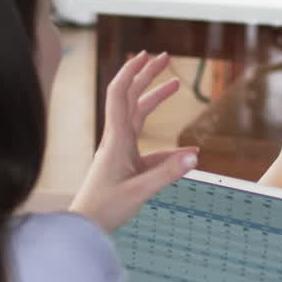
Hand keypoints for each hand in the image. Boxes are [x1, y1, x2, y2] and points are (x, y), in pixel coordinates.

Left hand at [70, 52, 198, 232]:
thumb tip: (196, 155)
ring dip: (155, 98)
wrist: (85, 226)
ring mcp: (120, 151)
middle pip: (131, 98)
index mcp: (116, 139)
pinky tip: (189, 151)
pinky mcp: (126, 165)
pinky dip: (168, 144)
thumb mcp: (139, 192)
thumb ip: (167, 174)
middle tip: (164, 58)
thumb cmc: (105, 209)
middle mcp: (116, 139)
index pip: (120, 94)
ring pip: (138, 116)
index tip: (147, 55)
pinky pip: (149, 147)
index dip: (132, 71)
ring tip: (174, 85)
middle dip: (147, 75)